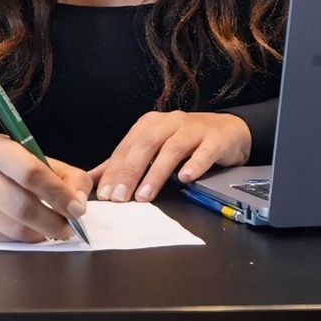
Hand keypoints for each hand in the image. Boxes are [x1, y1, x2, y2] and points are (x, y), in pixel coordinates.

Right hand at [0, 136, 90, 242]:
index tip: (77, 209)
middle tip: (70, 228)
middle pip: (20, 205)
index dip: (58, 193)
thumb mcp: (43, 161)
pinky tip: (32, 230)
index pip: (30, 172)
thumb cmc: (15, 169)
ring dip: (41, 233)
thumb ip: (70, 178)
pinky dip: (24, 239)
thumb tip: (78, 204)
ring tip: (54, 230)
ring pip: (13, 228)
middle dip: (52, 221)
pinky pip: (3, 239)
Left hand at [92, 110, 250, 202]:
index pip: (127, 147)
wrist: (227, 131)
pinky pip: (204, 151)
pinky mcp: (215, 139)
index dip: (114, 170)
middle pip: (146, 145)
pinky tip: (185, 178)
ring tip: (145, 195)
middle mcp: (170, 123)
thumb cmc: (185, 142)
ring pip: (172, 148)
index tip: (105, 194)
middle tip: (120, 198)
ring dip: (157, 172)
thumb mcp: (153, 148)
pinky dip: (194, 164)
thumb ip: (124, 163)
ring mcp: (193, 129)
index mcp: (150, 125)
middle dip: (130, 172)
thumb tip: (93, 179)